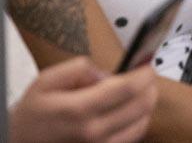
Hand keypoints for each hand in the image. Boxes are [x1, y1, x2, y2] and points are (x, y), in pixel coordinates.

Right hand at [9, 57, 157, 142]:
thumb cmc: (33, 114)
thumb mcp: (46, 80)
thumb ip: (80, 69)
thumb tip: (106, 73)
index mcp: (79, 110)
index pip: (128, 88)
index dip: (144, 73)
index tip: (146, 65)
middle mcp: (92, 132)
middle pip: (141, 106)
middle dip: (149, 86)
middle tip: (145, 77)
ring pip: (142, 124)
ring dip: (145, 105)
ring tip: (137, 93)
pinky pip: (132, 138)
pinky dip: (136, 122)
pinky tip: (128, 111)